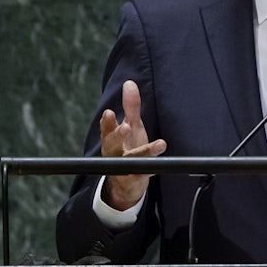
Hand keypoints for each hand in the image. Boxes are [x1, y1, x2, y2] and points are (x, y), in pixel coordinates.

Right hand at [99, 80, 166, 209]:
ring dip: (144, 152)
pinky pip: (144, 174)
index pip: (106, 128)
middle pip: (112, 144)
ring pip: (131, 160)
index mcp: (111, 138)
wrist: (126, 182)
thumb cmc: (128, 148)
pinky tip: (160, 163)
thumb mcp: (131, 126)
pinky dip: (152, 169)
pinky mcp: (136, 179)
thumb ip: (130, 107)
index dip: (107, 122)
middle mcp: (114, 153)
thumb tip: (129, 83)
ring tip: (160, 145)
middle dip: (117, 135)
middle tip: (126, 127)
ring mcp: (124, 167)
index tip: (109, 112)